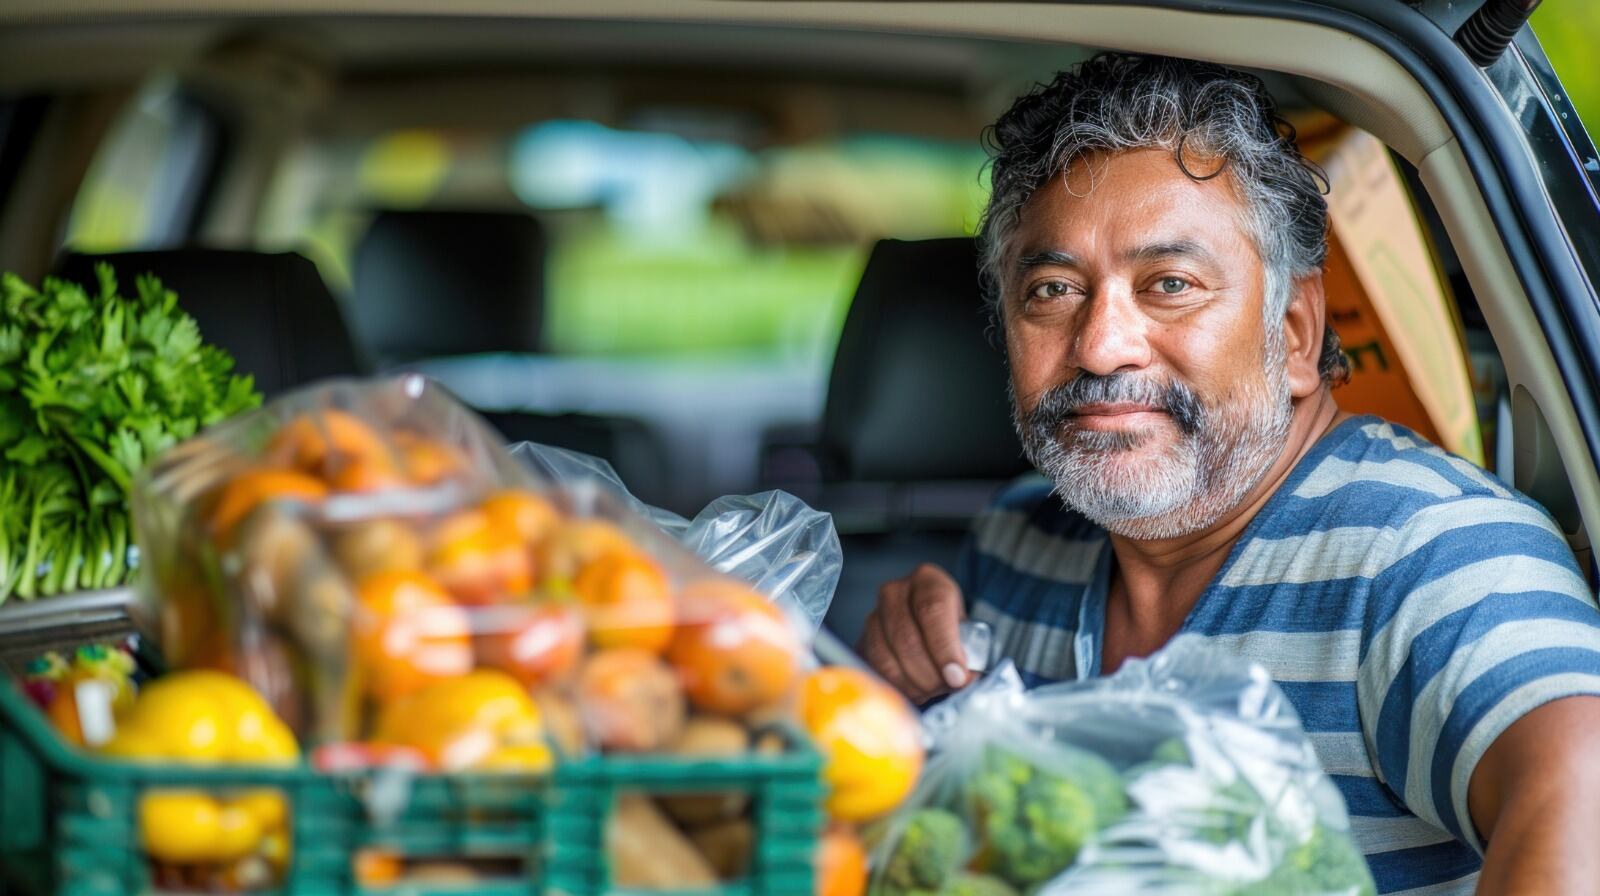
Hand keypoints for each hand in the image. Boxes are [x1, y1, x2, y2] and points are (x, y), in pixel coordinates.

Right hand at [857, 563, 971, 702]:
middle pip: (906, 638)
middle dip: (930, 673)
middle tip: (947, 687)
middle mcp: (895, 592)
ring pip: (886, 659)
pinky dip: (898, 689)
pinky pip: (875, 672)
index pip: (932, 609)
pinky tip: (916, 690)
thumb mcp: (968, 631)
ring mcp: (873, 617)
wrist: (929, 630)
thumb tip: (961, 678)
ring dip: (914, 684)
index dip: (945, 647)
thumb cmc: (953, 630)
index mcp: (927, 580)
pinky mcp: (862, 643)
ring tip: (933, 689)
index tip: (956, 676)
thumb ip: (969, 652)